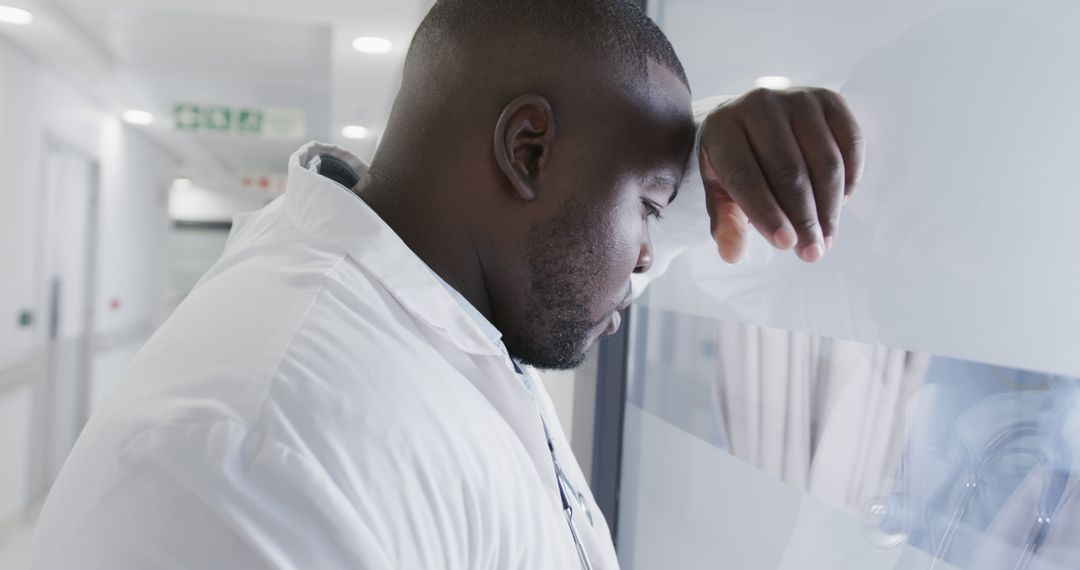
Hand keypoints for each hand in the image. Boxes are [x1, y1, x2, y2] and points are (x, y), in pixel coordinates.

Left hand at [698, 87, 863, 262]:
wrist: (755, 120)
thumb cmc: (737, 162)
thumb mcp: (721, 192)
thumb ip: (726, 222)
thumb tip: (733, 254)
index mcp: (722, 127)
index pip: (745, 175)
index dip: (766, 213)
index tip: (786, 245)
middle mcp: (759, 104)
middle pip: (789, 170)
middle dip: (804, 218)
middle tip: (812, 251)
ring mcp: (797, 97)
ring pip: (824, 160)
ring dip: (829, 206)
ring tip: (826, 237)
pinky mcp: (829, 98)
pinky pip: (851, 143)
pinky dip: (850, 178)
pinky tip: (840, 203)